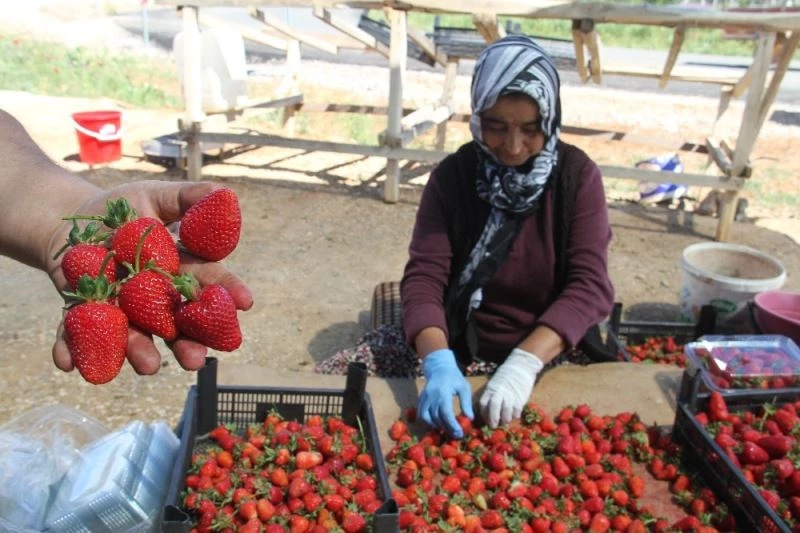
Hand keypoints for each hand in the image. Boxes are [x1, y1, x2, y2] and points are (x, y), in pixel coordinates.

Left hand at [44, 181, 253, 375]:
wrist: (70, 221)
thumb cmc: (120, 209)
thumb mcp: (154, 195)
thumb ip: (187, 197)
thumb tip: (222, 193)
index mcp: (176, 272)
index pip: (206, 284)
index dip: (226, 292)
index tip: (244, 302)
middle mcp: (153, 299)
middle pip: (176, 324)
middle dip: (187, 344)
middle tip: (197, 360)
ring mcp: (118, 310)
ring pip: (132, 336)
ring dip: (140, 353)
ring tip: (148, 366)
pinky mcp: (81, 313)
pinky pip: (74, 334)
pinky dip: (69, 349)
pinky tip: (65, 362)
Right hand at [418, 349, 473, 437]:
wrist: (439, 368)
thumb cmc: (454, 377)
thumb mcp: (464, 387)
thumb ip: (466, 403)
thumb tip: (470, 419)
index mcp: (443, 391)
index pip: (445, 412)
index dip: (452, 424)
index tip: (459, 432)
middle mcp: (431, 396)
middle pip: (437, 417)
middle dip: (447, 428)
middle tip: (456, 435)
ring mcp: (424, 398)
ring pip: (427, 418)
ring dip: (437, 426)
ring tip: (447, 430)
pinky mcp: (420, 399)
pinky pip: (421, 414)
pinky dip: (428, 422)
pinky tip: (437, 425)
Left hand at [479, 347, 543, 427]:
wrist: (521, 367)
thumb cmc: (506, 378)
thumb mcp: (494, 384)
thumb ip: (491, 396)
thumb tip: (486, 412)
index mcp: (491, 388)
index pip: (483, 403)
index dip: (483, 414)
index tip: (486, 420)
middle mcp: (499, 391)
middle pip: (493, 407)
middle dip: (493, 418)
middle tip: (494, 426)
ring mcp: (510, 394)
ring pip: (506, 411)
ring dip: (505, 419)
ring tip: (505, 422)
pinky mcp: (520, 397)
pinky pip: (517, 410)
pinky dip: (515, 415)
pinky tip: (514, 415)